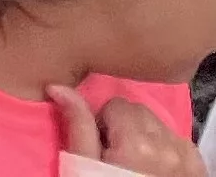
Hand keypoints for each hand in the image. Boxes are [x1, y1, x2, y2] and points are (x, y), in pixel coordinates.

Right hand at [55, 85, 203, 176]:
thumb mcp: (82, 166)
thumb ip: (76, 125)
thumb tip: (58, 87)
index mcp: (136, 140)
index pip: (116, 104)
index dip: (103, 124)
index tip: (100, 147)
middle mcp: (168, 144)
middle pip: (141, 113)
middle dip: (126, 128)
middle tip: (115, 157)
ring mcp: (188, 158)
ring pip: (162, 127)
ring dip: (148, 139)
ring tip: (136, 166)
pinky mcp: (199, 170)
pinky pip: (182, 145)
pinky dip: (168, 152)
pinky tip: (157, 171)